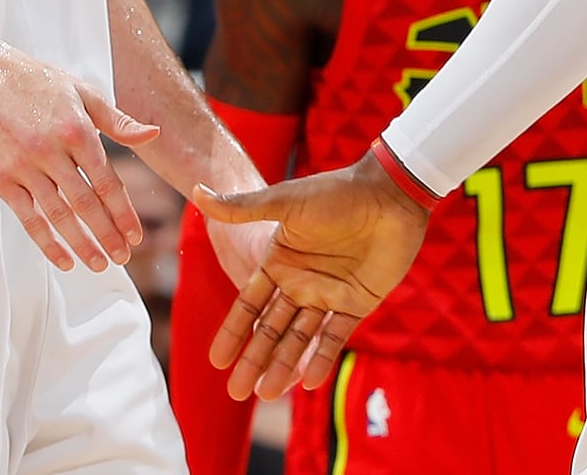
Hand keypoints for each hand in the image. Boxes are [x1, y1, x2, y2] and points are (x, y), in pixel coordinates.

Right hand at [0, 44, 161, 272]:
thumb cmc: (39, 84)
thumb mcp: (84, 93)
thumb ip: (118, 121)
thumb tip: (153, 134)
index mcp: (77, 130)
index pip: (107, 181)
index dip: (123, 212)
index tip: (136, 236)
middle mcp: (51, 150)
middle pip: (85, 203)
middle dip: (107, 234)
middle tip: (122, 257)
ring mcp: (24, 166)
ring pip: (58, 215)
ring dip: (80, 244)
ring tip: (98, 264)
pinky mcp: (1, 178)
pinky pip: (28, 218)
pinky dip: (46, 242)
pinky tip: (63, 259)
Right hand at [194, 151, 430, 400]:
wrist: (390, 194)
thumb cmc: (336, 192)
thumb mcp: (286, 202)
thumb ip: (243, 208)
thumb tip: (197, 192)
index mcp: (280, 260)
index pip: (249, 304)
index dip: (234, 332)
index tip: (216, 361)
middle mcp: (301, 281)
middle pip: (271, 328)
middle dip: (253, 359)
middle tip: (235, 392)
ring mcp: (329, 294)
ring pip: (300, 338)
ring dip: (283, 366)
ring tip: (265, 394)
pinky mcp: (357, 302)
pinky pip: (335, 336)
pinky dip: (322, 358)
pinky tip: (308, 382)